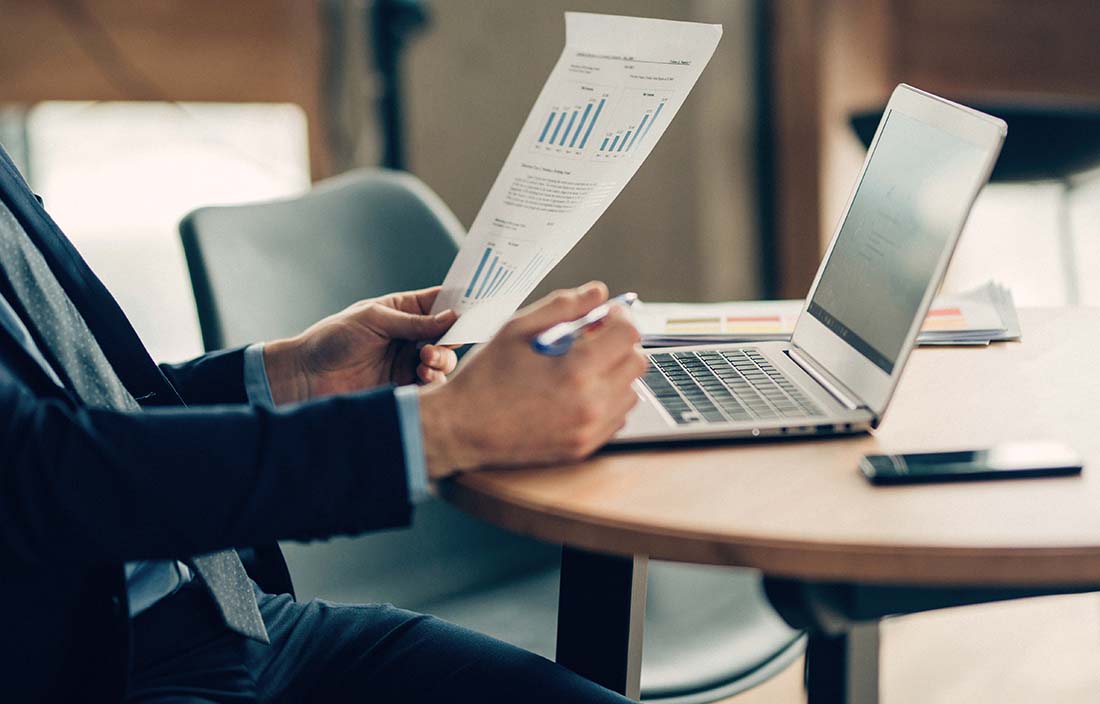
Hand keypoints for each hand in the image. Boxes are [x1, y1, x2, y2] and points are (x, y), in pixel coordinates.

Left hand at [263, 286, 458, 404]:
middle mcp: (410, 336)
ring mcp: (408, 361)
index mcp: (403, 311)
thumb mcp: (374, 320)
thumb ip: (414, 322)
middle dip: (452, 337)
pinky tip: (424, 376)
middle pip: (448, 334)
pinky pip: (431, 384)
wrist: (307, 376)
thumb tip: (452, 317)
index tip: (475, 308)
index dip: (459, 305)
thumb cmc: (333, 338)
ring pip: (443, 360)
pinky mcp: (404, 386)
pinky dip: (434, 380)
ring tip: (426, 360)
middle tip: (439, 343)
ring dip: (442, 359)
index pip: (440, 303)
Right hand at [418, 281, 647, 478]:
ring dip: (615, 373)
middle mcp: (591, 404)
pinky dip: (606, 400)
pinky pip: (617, 417)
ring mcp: (590, 430)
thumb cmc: (485, 376)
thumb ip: (563, 306)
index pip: (628, 334)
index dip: (620, 316)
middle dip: (619, 343)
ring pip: (630, 391)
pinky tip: (577, 392)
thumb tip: (598, 292)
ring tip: (581, 367)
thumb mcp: (517, 328)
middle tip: (592, 338)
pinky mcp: (584, 447)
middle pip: (637, 362)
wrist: (462, 428)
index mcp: (576, 370)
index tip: (605, 314)